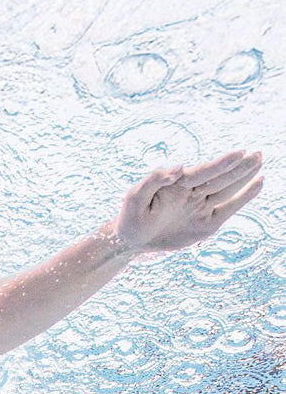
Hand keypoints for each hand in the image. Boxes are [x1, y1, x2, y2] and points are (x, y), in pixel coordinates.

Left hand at [114, 149, 262, 253]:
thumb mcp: (135, 197)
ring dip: (244, 177)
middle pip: (220, 178)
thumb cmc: (132, 216)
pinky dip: (243, 198)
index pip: (203, 172)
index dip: (221, 164)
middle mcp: (193, 192)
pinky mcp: (207, 223)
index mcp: (178, 184)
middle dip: (239, 167)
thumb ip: (154, 180)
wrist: (133, 240)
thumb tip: (179, 167)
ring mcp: (201, 206)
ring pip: (227, 190)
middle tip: (258, 154)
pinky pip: (228, 209)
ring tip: (260, 163)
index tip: (239, 153)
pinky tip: (257, 184)